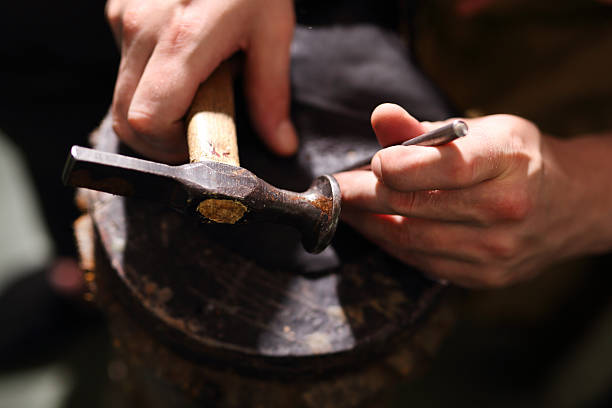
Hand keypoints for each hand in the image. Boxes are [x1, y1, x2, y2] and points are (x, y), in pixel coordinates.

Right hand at [106, 0, 297, 162]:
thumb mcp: (272, 33)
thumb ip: (271, 95)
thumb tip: (281, 143)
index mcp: (182, 40)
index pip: (145, 120)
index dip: (167, 147)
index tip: (196, 145)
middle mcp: (141, 29)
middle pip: (124, 117)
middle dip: (157, 138)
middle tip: (194, 129)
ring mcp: (124, 16)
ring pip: (122, 93)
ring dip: (154, 107)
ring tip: (195, 85)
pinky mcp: (120, 8)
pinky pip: (125, 64)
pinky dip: (149, 79)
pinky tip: (182, 60)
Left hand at [335, 104, 610, 287]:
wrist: (569, 205)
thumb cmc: (519, 158)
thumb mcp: (485, 130)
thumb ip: (427, 129)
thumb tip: (380, 116)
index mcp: (508, 161)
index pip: (449, 166)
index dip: (401, 165)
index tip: (372, 162)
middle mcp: (505, 210)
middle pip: (417, 207)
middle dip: (366, 196)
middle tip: (337, 187)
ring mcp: (496, 250)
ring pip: (412, 240)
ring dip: (369, 223)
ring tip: (346, 207)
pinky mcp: (484, 277)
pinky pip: (422, 262)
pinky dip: (391, 244)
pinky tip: (374, 227)